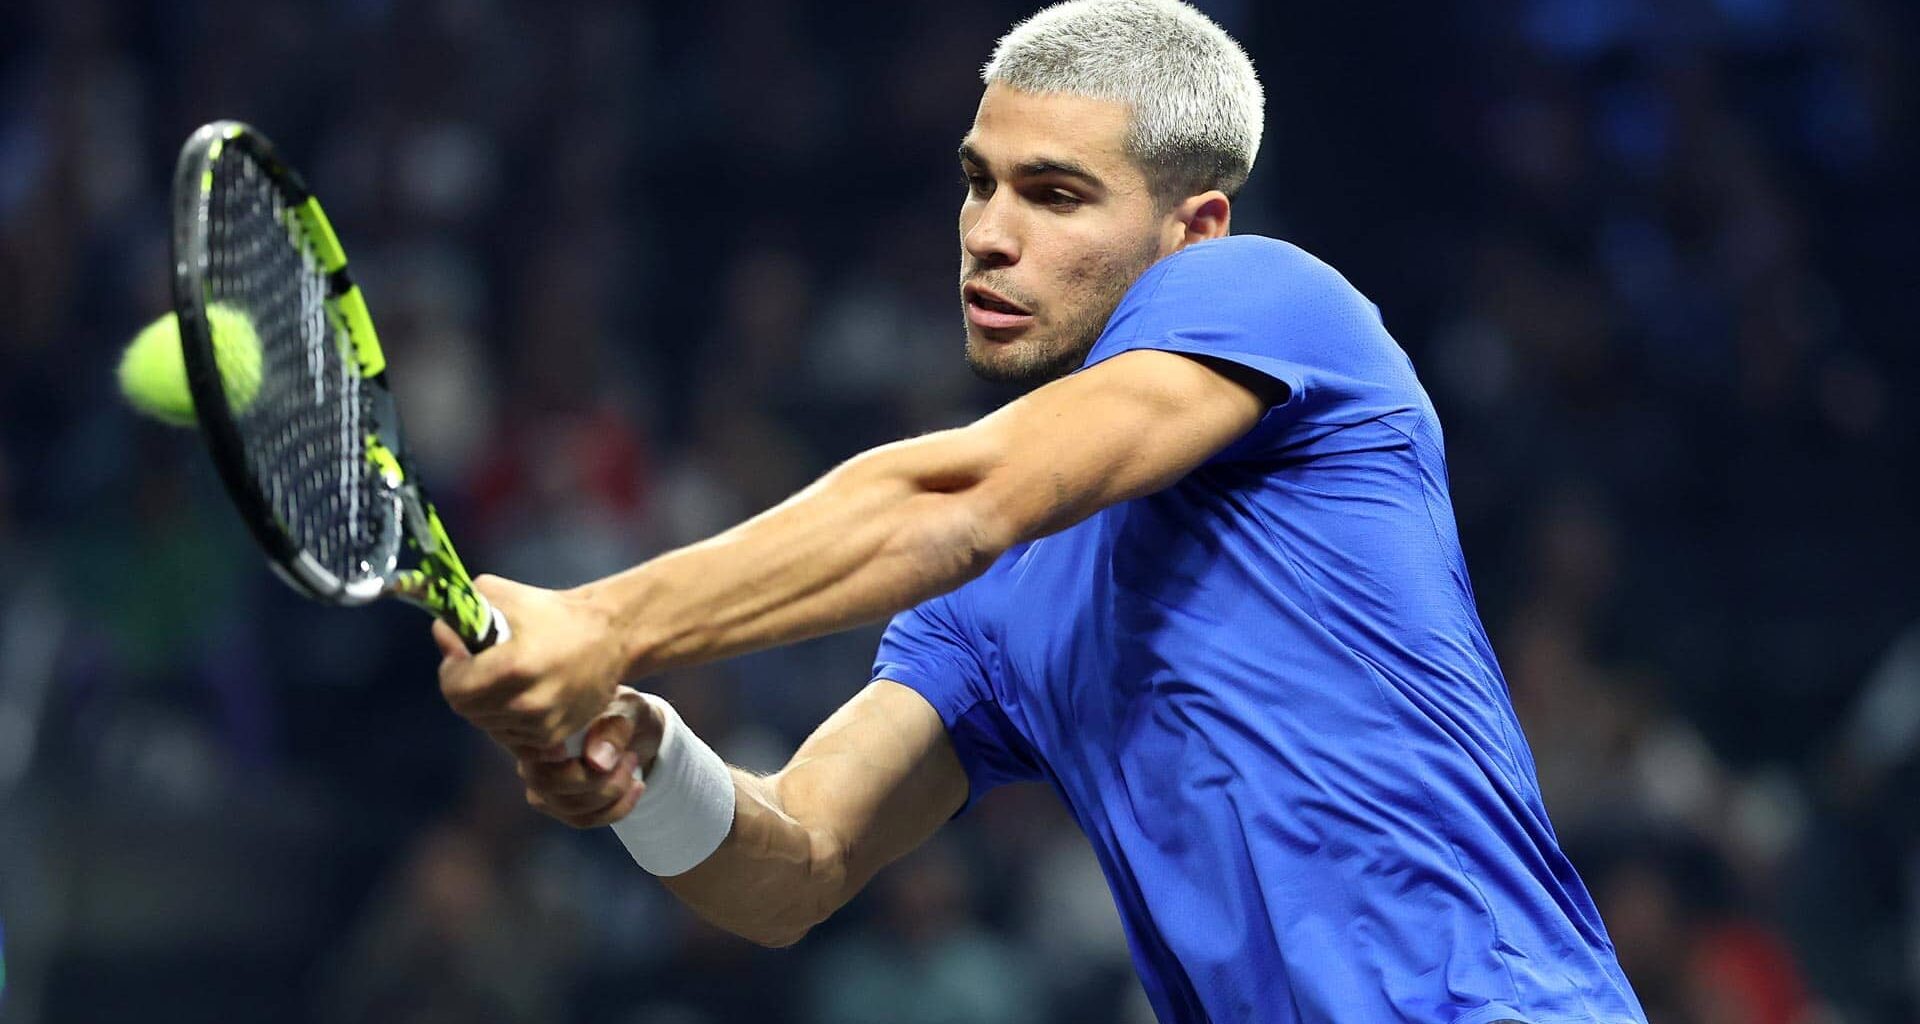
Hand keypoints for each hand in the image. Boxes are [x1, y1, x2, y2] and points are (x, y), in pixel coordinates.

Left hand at [434, 574, 630, 749]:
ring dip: (487, 704)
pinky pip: (510, 736)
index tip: (463, 656)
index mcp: (514, 666)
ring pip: (487, 724)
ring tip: (508, 680)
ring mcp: (541, 724)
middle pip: (467, 709)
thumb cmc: (555, 612)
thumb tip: (442, 634)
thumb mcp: (506, 595)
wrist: (610, 636)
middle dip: (466, 687)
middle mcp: (527, 702)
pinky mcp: (553, 737)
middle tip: (482, 667)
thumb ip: (463, 611)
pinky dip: (508, 719)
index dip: (452, 670)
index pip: (453, 687)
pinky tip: (523, 695)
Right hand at [516, 686, 662, 827]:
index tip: (606, 758)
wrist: (636, 729)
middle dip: (599, 781)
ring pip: (569, 808)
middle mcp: (531, 758)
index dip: (567, 762)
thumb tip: (596, 762)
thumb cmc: (624, 712)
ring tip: (632, 766)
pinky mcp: (559, 806)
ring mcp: (542, 786)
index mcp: (539, 729)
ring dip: (612, 794)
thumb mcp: (628, 709)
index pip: (539, 754)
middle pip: (549, 786)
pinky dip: (616, 809)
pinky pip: (583, 820)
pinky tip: (636, 786)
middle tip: (630, 758)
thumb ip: (613, 729)